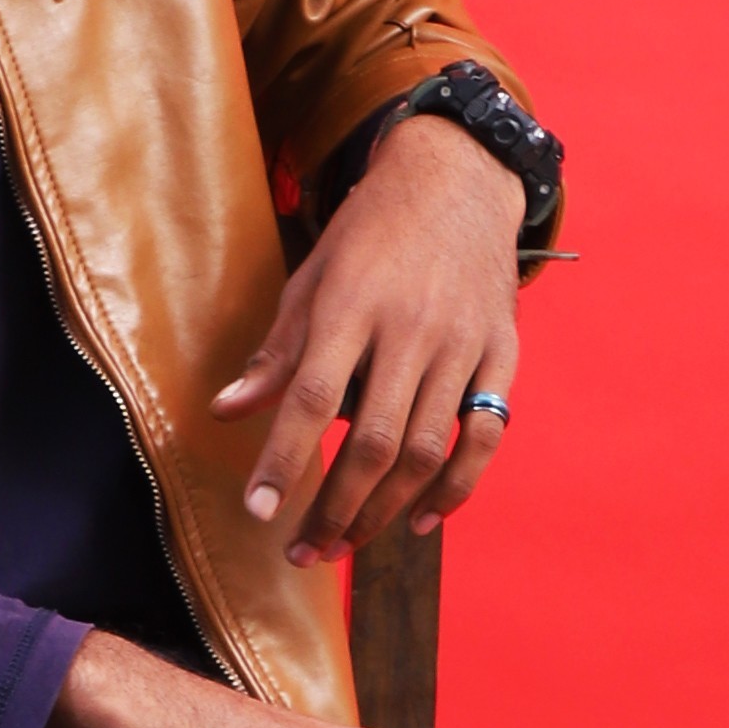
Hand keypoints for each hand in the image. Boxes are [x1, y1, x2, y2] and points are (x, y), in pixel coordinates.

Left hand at [214, 112, 523, 562]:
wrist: (459, 177)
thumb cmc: (372, 233)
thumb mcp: (312, 277)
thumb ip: (276, 352)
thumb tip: (227, 411)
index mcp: (353, 306)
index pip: (312, 398)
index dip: (284, 460)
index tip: (259, 510)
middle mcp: (412, 329)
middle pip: (374, 442)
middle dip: (334, 509)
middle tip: (303, 550)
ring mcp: (462, 344)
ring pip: (427, 450)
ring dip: (383, 511)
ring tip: (345, 544)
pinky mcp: (501, 352)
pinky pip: (483, 435)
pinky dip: (456, 487)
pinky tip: (420, 520)